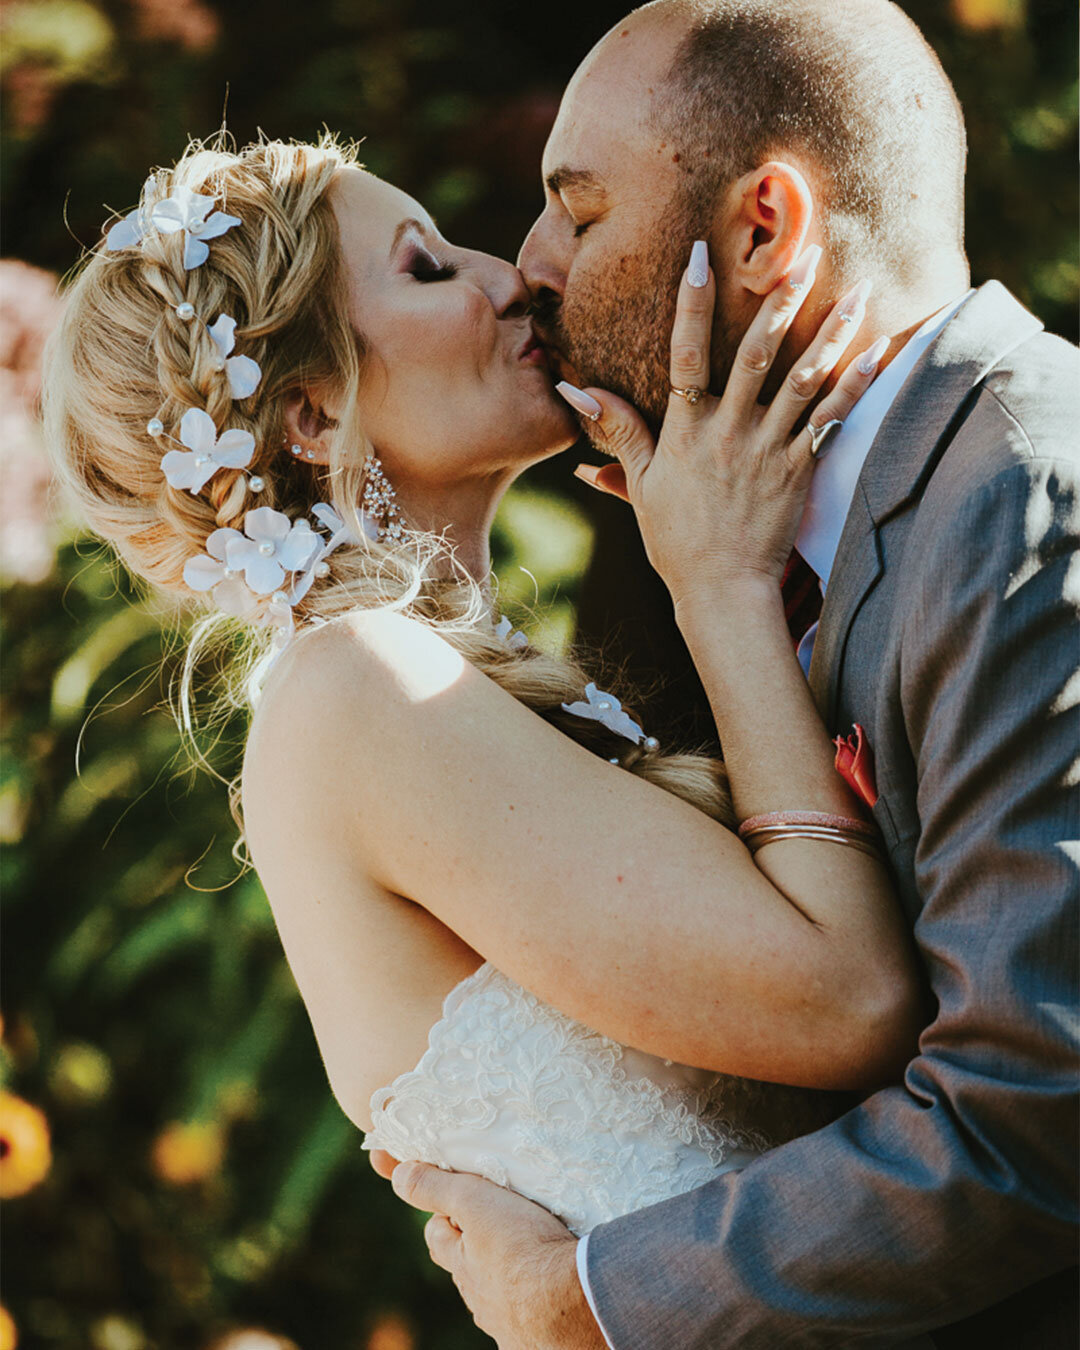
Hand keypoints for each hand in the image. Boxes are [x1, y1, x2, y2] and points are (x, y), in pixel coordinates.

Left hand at [371, 1152, 605, 1349]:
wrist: (576, 1302)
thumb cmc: (524, 1247)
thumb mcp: (475, 1202)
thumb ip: (435, 1187)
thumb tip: (398, 1176)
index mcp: (461, 1266)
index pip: (437, 1237)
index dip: (444, 1214)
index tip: (459, 1200)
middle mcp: (478, 1299)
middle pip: (465, 1267)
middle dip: (473, 1246)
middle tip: (497, 1222)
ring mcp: (505, 1324)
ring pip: (495, 1293)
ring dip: (503, 1274)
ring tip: (527, 1254)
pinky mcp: (534, 1340)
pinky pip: (526, 1317)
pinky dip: (531, 1301)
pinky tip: (546, 1288)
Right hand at [561, 242, 888, 609]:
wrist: (721, 590)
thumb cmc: (676, 540)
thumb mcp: (640, 484)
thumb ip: (618, 430)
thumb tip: (574, 390)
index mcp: (685, 431)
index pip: (685, 354)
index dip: (691, 302)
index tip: (701, 256)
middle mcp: (728, 433)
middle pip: (755, 354)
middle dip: (779, 300)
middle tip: (802, 254)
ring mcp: (767, 450)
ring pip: (803, 380)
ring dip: (831, 332)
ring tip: (858, 291)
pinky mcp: (799, 471)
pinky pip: (832, 422)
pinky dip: (855, 386)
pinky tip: (876, 351)